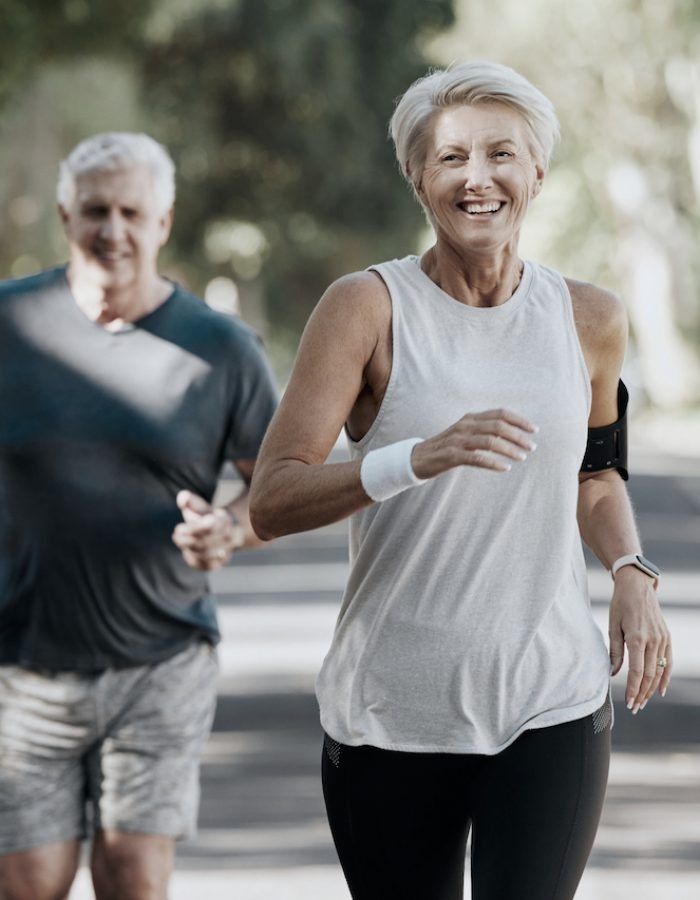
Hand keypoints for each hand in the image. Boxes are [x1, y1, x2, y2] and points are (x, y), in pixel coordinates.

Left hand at [172, 490, 242, 570]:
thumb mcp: (199, 506)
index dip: (192, 530)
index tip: (178, 528)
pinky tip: (187, 553)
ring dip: (189, 549)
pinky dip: (194, 560)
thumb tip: (182, 498)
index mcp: (224, 521)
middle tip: (176, 535)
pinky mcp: (219, 563)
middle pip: (206, 543)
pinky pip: (206, 566)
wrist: (224, 531)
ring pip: (206, 555)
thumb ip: (189, 500)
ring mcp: (226, 551)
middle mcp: (229, 537)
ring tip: (180, 540)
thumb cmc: (206, 517)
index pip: (209, 528)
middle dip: (187, 540)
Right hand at [410, 408, 537, 479]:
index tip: (534, 430)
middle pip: (498, 426)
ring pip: (490, 442)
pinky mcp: (452, 456)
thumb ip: (484, 430)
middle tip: (532, 447)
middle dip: (518, 436)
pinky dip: (494, 463)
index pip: (500, 413)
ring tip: (522, 457)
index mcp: (470, 418)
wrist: (418, 458)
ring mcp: (458, 440)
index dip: (519, 420)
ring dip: (509, 449)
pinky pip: (477, 458)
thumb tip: (511, 434)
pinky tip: (505, 468)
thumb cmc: (446, 447)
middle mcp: (465, 426)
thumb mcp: (465, 433)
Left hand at [609, 568, 671, 712]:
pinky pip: (668, 662)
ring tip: (642, 701)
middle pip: (648, 675)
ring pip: (658, 671)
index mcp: (637, 638)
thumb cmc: (620, 604)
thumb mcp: (612, 625)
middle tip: (634, 707)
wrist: (637, 586)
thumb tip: (613, 673)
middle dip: (641, 694)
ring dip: (651, 689)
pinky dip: (665, 677)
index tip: (628, 702)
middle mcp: (653, 641)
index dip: (633, 689)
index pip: (636, 672)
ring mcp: (662, 639)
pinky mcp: (667, 638)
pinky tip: (660, 690)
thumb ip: (615, 650)